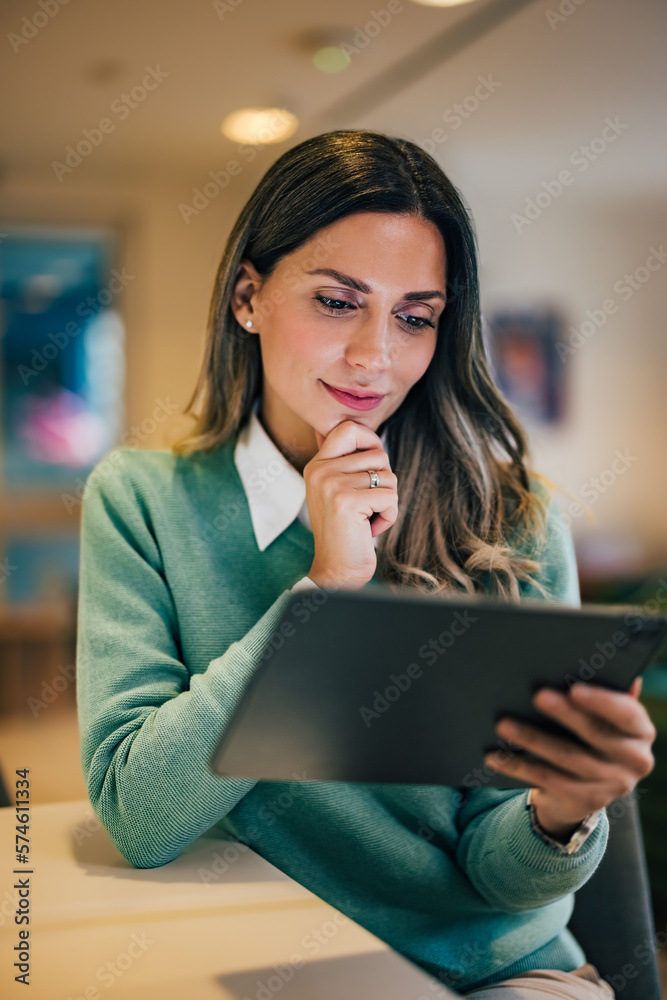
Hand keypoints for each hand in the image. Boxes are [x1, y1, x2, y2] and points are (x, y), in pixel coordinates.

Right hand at [303, 419, 397, 590]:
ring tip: (367, 518)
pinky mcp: (348, 501)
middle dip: (384, 481)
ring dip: (387, 501)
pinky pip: (391, 496)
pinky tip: (370, 529)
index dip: (371, 440)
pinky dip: (389, 515)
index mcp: (317, 465)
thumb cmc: (346, 531)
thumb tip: (365, 434)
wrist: (336, 571)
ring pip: (388, 476)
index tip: (373, 466)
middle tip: (368, 504)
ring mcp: (332, 484)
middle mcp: (320, 470)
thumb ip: (347, 463)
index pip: (348, 428)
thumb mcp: (339, 491)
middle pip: (378, 454)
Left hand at [485, 676, 656, 837]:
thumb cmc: (592, 734)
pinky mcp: (585, 801)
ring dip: (532, 739)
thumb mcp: (605, 715)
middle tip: (537, 696)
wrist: (587, 787)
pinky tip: (495, 755)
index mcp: (640, 731)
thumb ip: (606, 692)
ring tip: (504, 724)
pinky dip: (518, 766)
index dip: (601, 701)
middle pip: (595, 735)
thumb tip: (605, 660)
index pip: (626, 714)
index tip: (574, 689)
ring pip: (566, 758)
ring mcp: (612, 785)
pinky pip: (547, 780)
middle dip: (564, 714)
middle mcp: (635, 760)